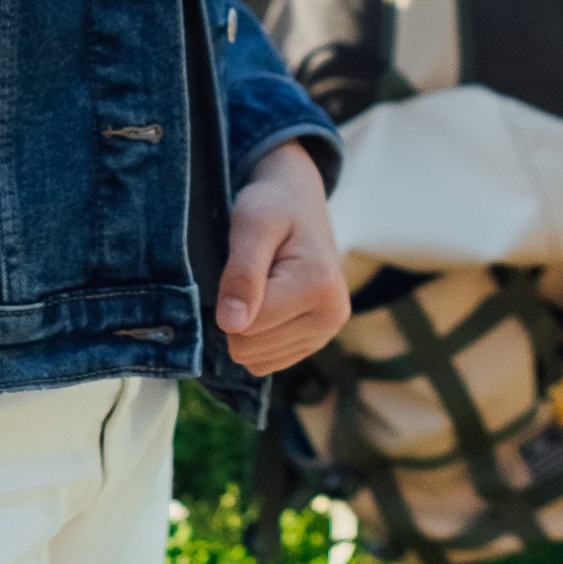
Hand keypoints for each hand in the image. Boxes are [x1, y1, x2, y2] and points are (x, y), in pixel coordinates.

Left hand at [214, 140, 350, 375]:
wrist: (298, 200)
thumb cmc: (273, 206)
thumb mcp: (251, 226)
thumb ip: (242, 274)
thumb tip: (231, 326)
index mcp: (320, 286)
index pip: (247, 327)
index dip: (230, 298)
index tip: (245, 263)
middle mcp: (332, 316)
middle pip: (249, 348)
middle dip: (237, 313)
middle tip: (254, 274)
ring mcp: (327, 332)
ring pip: (255, 360)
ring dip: (246, 325)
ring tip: (263, 286)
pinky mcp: (315, 341)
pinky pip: (265, 363)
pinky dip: (255, 338)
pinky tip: (266, 304)